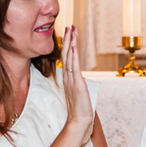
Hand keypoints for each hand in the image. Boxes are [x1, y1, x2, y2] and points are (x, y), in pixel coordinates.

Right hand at [60, 26, 93, 141]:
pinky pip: (74, 66)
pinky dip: (73, 55)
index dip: (67, 46)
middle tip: (69, 26)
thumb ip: (78, 84)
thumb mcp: (78, 93)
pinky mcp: (76, 82)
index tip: (69, 35)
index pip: (66, 58)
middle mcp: (67, 76)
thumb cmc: (79, 109)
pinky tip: (73, 46)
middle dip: (68, 39)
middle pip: (66, 54)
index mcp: (68, 78)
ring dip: (71, 42)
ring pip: (69, 57)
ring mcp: (71, 79)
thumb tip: (80, 80)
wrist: (79, 120)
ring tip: (72, 30)